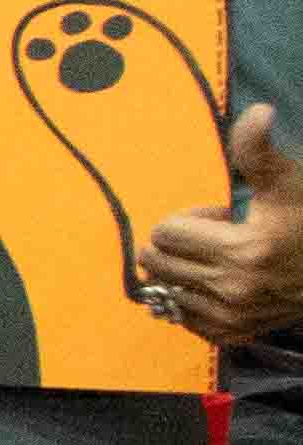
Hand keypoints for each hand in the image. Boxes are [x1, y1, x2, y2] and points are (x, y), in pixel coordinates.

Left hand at [139, 104, 302, 345]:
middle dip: (178, 244)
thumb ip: (259, 150)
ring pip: (165, 291)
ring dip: (183, 272)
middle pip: (156, 263)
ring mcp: (232, 317)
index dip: (189, 219)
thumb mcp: (288, 182)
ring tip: (223, 262)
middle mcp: (234, 291)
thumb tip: (258, 110)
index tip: (224, 218)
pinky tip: (219, 285)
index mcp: (244, 252)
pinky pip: (182, 319)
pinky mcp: (233, 334)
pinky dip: (189, 300)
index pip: (166, 233)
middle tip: (218, 239)